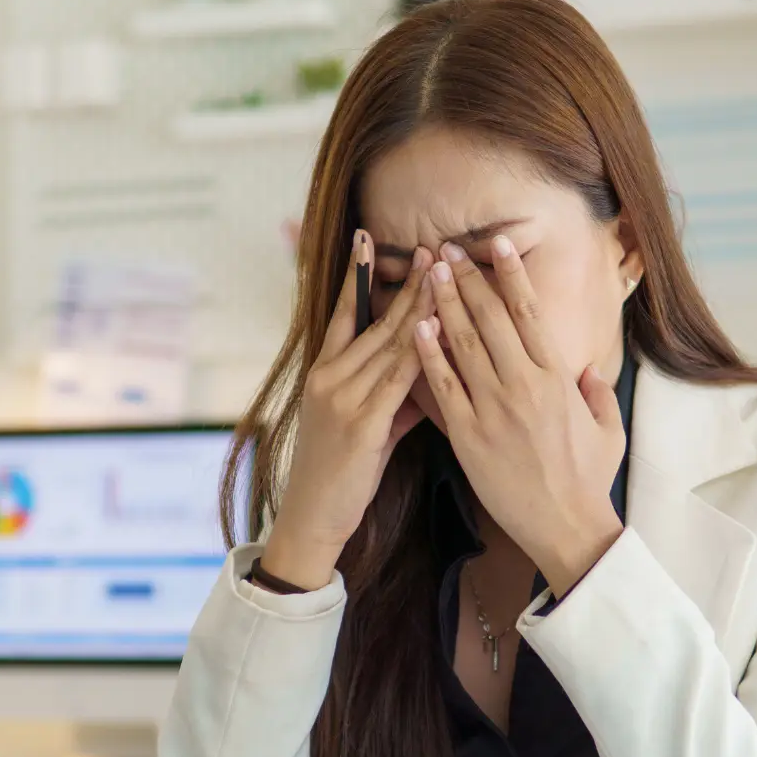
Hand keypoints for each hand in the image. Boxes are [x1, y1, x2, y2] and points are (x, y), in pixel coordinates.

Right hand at [261, 231, 437, 590]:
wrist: (313, 517)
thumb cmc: (342, 473)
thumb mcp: (366, 425)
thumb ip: (393, 395)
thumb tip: (425, 370)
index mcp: (324, 373)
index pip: (341, 313)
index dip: (356, 276)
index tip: (367, 239)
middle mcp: (329, 378)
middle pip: (374, 321)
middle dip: (407, 283)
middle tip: (431, 247)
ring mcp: (342, 399)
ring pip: (389, 343)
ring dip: (420, 306)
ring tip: (443, 273)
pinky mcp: (360, 425)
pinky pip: (397, 381)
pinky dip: (419, 352)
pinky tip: (438, 329)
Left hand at [412, 237, 623, 596]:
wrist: (565, 527)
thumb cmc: (588, 480)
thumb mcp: (608, 429)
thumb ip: (598, 392)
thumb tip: (587, 370)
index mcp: (558, 377)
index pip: (529, 312)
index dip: (510, 274)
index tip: (495, 244)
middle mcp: (525, 384)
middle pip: (490, 317)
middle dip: (466, 278)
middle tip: (445, 248)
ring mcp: (494, 409)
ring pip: (464, 343)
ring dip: (444, 303)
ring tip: (427, 272)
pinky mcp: (468, 436)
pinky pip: (443, 387)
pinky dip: (429, 354)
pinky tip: (416, 327)